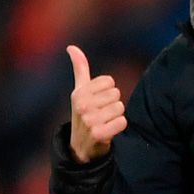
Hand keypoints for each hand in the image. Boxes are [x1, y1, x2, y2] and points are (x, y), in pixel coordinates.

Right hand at [67, 45, 126, 162]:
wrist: (80, 146)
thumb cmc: (84, 113)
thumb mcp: (80, 91)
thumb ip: (80, 68)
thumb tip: (71, 47)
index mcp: (79, 93)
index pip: (110, 82)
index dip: (107, 92)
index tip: (98, 102)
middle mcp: (82, 105)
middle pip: (116, 94)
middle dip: (112, 105)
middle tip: (101, 115)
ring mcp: (90, 120)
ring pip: (120, 107)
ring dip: (116, 116)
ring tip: (105, 122)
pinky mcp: (99, 134)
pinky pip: (122, 122)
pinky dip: (119, 126)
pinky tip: (109, 131)